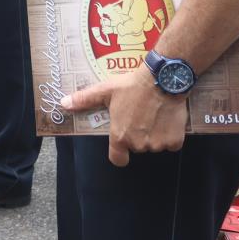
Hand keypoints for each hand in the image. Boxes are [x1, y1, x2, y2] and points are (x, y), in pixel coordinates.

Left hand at [61, 68, 187, 166]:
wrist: (163, 80)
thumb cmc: (132, 86)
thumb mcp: (105, 91)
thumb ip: (84, 100)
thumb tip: (63, 104)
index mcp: (120, 136)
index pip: (118, 159)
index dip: (119, 154)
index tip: (122, 144)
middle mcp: (139, 144)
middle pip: (137, 147)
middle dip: (137, 135)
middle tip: (138, 116)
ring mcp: (158, 144)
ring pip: (154, 145)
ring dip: (154, 135)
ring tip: (152, 114)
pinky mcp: (176, 141)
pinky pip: (172, 144)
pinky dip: (170, 135)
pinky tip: (166, 119)